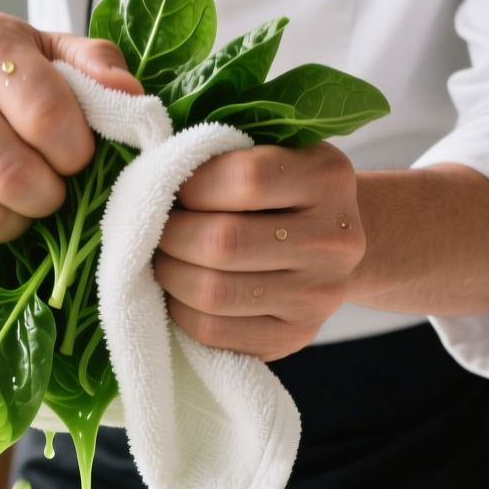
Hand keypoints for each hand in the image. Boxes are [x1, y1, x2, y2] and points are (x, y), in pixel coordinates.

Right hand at [0, 11, 141, 256]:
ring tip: (16, 203)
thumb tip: (130, 96)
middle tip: (49, 189)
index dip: (75, 154)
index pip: (47, 116)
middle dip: (49, 198)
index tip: (75, 157)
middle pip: (13, 176)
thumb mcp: (46, 52)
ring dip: (15, 224)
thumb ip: (95, 67)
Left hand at [154, 144, 365, 359]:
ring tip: (166, 257)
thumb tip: (155, 173)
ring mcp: (317, 296)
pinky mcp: (294, 336)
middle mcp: (333, 240)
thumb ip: (226, 154)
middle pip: (222, 242)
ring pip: (212, 292)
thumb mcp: (273, 152)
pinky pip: (213, 331)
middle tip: (158, 227)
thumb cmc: (284, 192)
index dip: (193, 183)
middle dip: (170, 234)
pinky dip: (181, 310)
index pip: (246, 178)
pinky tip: (183, 291)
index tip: (178, 186)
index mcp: (327, 179)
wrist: (332, 246)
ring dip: (170, 273)